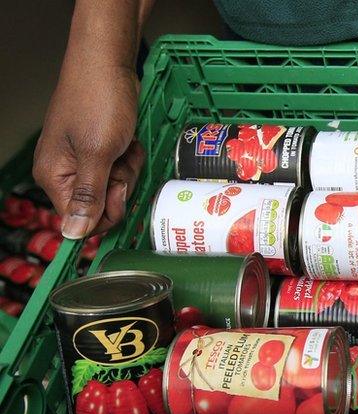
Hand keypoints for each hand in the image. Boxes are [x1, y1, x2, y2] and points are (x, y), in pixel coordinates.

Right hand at [33, 62, 142, 238]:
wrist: (107, 63)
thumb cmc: (99, 100)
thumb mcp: (98, 153)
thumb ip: (89, 196)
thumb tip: (74, 233)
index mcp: (55, 177)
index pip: (82, 221)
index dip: (108, 210)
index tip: (119, 186)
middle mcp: (65, 172)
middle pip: (103, 205)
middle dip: (121, 184)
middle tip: (121, 158)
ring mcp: (84, 160)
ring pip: (116, 187)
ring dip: (128, 168)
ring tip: (124, 144)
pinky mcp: (100, 149)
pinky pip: (121, 168)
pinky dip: (130, 156)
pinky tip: (128, 139)